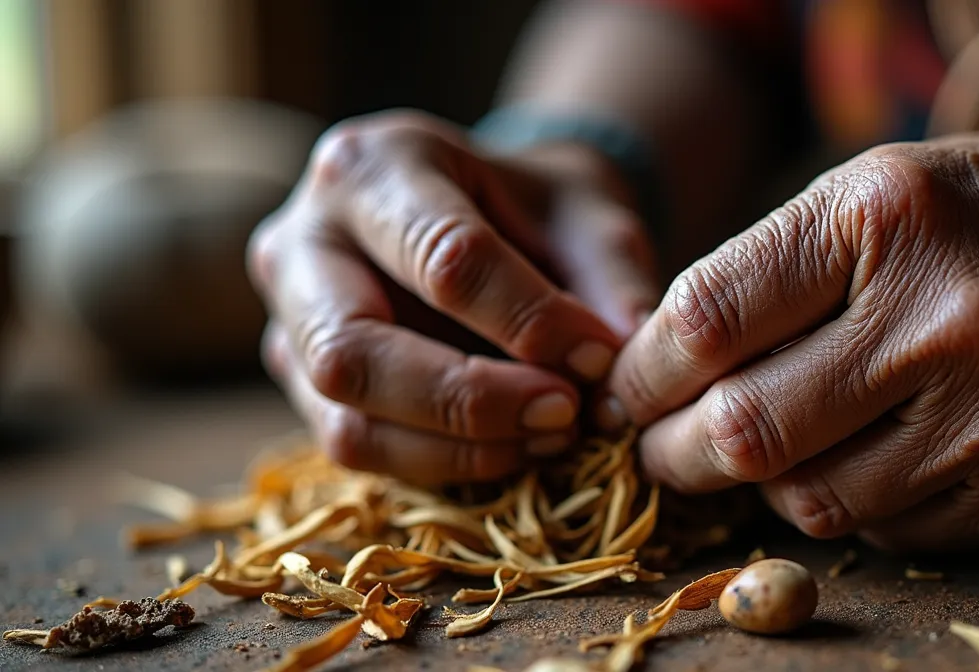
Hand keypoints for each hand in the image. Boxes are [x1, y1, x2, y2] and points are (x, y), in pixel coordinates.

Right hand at [249, 110, 658, 484]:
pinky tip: (515, 446)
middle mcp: (304, 239)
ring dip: (460, 447)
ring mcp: (288, 319)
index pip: (444, 258)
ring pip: (346, 418)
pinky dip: (444, 463)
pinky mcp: (303, 383)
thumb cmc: (539, 208)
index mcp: (373, 164)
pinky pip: (359, 447)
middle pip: (355, 349)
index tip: (602, 358)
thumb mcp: (591, 218)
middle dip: (471, 400)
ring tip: (553, 434)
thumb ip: (610, 284)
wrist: (496, 216)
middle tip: (566, 412)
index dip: (530, 322)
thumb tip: (618, 373)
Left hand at [602, 131, 978, 548]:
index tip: (628, 388)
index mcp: (892, 216)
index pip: (712, 316)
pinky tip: (847, 464)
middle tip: (655, 447)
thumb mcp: (898, 187)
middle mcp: (945, 319)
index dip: (644, 368)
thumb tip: (670, 359)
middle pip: (746, 428)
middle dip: (673, 451)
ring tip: (747, 456)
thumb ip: (782, 267)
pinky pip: (886, 526)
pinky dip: (842, 505)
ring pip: (811, 498)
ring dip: (757, 486)